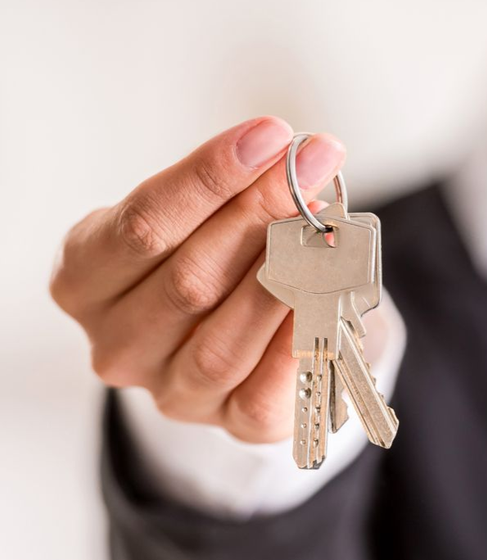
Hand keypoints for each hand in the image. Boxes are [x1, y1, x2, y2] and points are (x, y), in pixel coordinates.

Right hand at [50, 119, 344, 441]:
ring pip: (222, 343)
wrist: (232, 327)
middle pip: (188, 282)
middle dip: (260, 216)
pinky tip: (328, 297)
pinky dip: (297, 343)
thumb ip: (233, 192)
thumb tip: (299, 164)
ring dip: (285, 281)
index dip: (208, 179)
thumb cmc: (207, 254)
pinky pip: (260, 395)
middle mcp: (115, 345)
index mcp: (84, 279)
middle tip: (313, 169)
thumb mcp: (199, 214)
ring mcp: (169, 391)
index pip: (141, 226)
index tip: (270, 136)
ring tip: (326, 231)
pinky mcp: (227, 422)